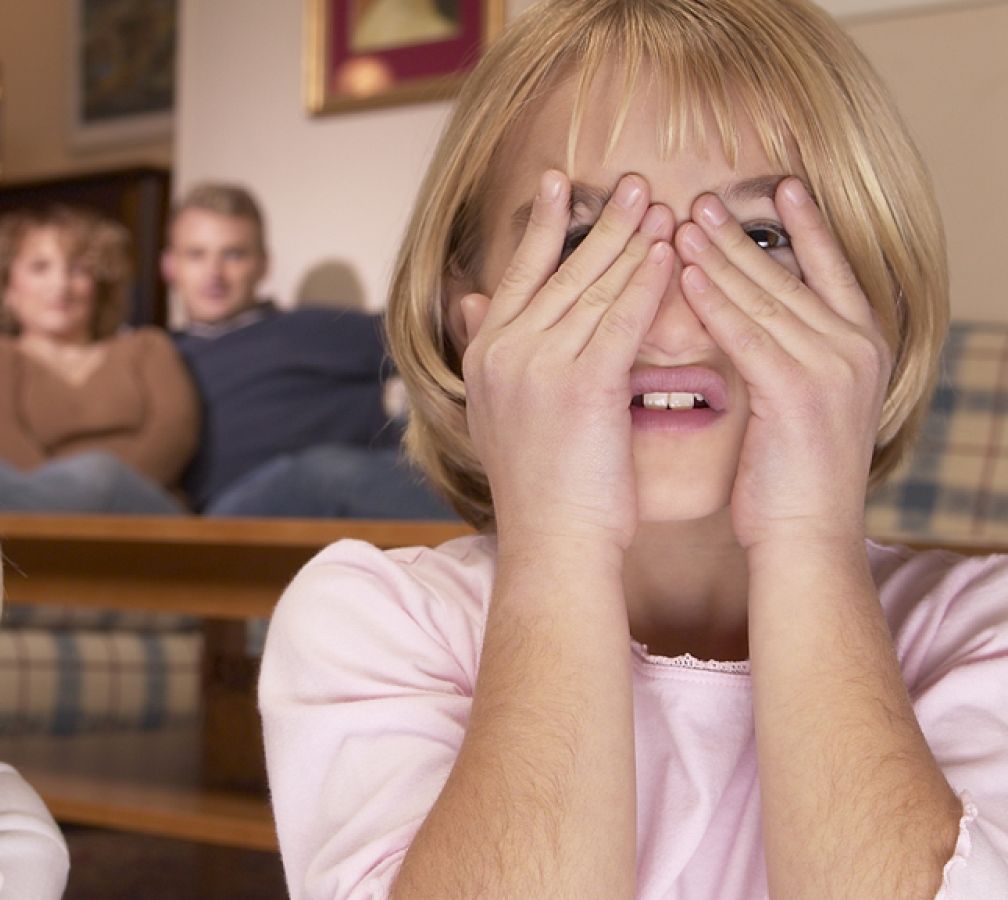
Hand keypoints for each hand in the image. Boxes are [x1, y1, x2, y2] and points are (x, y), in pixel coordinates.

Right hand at [458, 170, 674, 552]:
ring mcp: (539, 365)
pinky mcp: (581, 385)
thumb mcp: (495, 410)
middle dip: (599, 221)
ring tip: (658, 203)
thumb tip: (468, 300)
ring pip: (593, 287)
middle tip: (630, 180)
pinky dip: (647, 282)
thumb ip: (485, 348)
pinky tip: (669, 254)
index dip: (541, 224)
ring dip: (630, 240)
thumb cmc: (540, 487)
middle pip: (559, 269)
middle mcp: (505, 351)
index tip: (559, 181)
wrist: (553, 543)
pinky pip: (621, 319)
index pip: (516, 273)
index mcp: (485, 354)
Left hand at [677, 179, 888, 550]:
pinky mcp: (798, 392)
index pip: (833, 269)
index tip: (780, 186)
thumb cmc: (789, 480)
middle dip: (742, 235)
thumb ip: (790, 355)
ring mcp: (831, 367)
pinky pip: (747, 334)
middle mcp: (855, 348)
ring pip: (765, 297)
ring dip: (719, 257)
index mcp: (862, 346)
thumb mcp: (800, 404)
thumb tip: (755, 316)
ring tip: (682, 221)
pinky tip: (684, 275)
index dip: (804, 227)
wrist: (806, 540)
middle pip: (789, 276)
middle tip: (703, 197)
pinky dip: (714, 302)